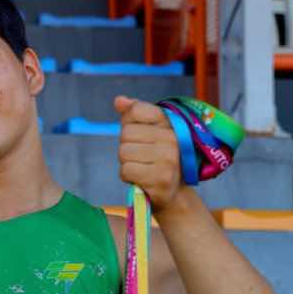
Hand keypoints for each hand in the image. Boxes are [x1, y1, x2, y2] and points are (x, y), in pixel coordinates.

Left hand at [114, 95, 183, 212]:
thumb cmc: (158, 159)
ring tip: (142, 167)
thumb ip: (134, 115)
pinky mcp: (160, 178)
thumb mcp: (150, 132)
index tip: (140, 135)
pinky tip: (141, 178)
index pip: (136, 110)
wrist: (174, 193)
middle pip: (125, 134)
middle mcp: (172, 138)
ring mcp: (168, 159)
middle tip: (141, 156)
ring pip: (123, 153)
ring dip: (126, 163)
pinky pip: (126, 170)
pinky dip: (127, 176)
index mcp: (170, 123)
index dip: (129, 123)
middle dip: (127, 146)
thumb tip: (118, 100)